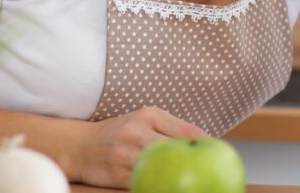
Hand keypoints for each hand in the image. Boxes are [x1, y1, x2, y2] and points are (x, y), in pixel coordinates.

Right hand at [74, 107, 205, 187]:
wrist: (80, 146)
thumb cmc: (120, 132)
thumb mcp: (144, 120)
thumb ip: (170, 128)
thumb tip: (203, 141)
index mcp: (148, 115)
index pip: (185, 129)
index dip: (206, 142)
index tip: (220, 152)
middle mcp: (137, 132)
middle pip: (175, 149)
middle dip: (194, 161)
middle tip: (211, 171)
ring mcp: (125, 154)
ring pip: (160, 168)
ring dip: (177, 176)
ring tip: (194, 182)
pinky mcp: (117, 175)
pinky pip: (143, 183)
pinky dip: (158, 186)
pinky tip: (169, 188)